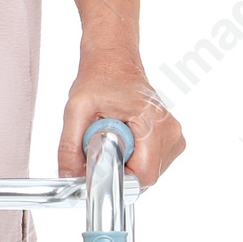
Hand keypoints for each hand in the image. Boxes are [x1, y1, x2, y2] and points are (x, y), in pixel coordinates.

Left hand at [58, 66, 184, 188]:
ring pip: (147, 173)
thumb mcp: (76, 109)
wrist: (114, 61)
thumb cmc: (100, 78)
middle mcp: (170, 132)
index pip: (142, 176)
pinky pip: (150, 164)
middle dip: (117, 171)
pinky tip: (122, 139)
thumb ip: (69, 146)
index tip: (97, 168)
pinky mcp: (170, 139)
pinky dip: (132, 159)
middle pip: (144, 177)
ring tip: (111, 137)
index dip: (116, 179)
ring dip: (124, 164)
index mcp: (153, 123)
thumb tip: (69, 177)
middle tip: (100, 146)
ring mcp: (173, 136)